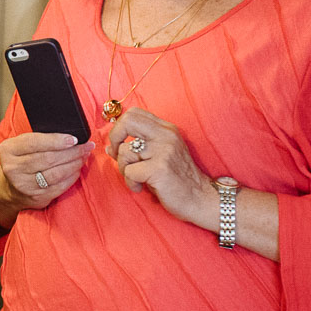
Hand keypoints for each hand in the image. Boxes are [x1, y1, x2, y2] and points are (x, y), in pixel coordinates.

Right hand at [0, 130, 93, 211]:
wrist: (12, 187)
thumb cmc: (22, 160)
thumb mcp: (22, 145)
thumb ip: (39, 139)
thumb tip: (69, 136)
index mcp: (8, 150)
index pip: (34, 142)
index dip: (56, 140)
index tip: (74, 139)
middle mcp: (13, 169)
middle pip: (48, 158)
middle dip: (71, 152)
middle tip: (86, 146)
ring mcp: (24, 185)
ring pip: (56, 173)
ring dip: (74, 164)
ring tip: (84, 156)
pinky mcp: (36, 197)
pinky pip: (60, 186)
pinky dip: (72, 177)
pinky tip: (77, 169)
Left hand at [105, 107, 214, 224]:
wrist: (201, 198)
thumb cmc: (177, 179)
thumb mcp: (160, 156)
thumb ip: (137, 148)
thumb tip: (110, 147)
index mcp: (166, 129)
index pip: (134, 113)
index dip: (120, 127)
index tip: (121, 144)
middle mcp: (166, 135)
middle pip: (127, 121)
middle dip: (115, 138)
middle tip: (120, 156)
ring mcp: (164, 151)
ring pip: (125, 151)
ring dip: (124, 169)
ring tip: (137, 178)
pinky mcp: (160, 169)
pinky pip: (129, 171)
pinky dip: (130, 182)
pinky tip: (141, 187)